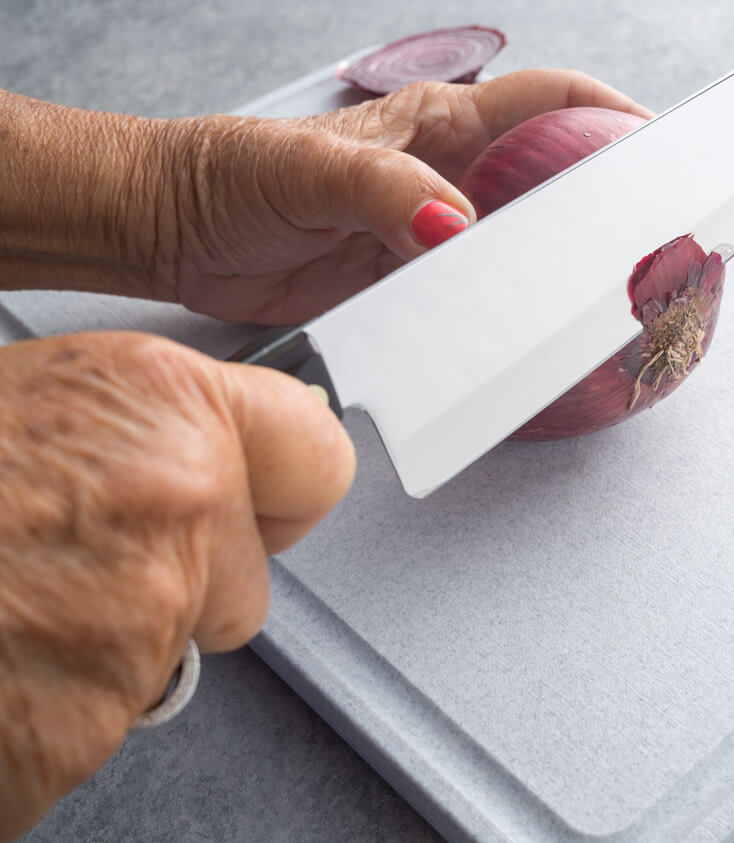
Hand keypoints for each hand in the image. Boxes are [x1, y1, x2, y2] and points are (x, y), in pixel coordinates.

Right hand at [0, 331, 354, 839]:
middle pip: (252, 574)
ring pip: (181, 648)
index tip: (258, 499)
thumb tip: (211, 451)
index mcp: (162, 401)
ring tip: (11, 602)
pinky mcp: (96, 717)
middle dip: (188, 580)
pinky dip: (62, 705)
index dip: (282, 487)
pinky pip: (114, 714)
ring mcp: (143, 612)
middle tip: (81, 561)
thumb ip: (141, 429)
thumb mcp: (33, 400)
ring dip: (114, 642)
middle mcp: (176, 497)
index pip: (319, 456)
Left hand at [155, 70, 653, 323]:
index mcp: (435, 126)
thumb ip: (387, 192)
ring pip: (514, 248)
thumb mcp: (311, 168)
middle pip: (545, 182)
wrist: (176, 235)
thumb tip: (455, 227)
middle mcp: (445, 177)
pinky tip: (509, 332)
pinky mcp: (408, 287)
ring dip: (547, 269)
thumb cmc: (233, 175)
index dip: (603, 113)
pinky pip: (470, 301)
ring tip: (586, 292)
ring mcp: (430, 235)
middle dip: (595, 202)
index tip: (654, 138)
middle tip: (636, 234)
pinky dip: (495, 316)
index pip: (542, 102)